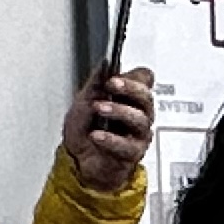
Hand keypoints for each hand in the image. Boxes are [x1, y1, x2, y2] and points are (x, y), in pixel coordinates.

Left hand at [63, 65, 155, 192]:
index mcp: (128, 99)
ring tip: (99, 108)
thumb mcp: (84, 101)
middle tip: (112, 85)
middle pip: (146, 97)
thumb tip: (105, 64)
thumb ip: (96, 83)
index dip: (134, 76)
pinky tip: (97, 135)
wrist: (77, 160)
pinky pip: (127, 145)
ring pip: (139, 119)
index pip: (144, 81)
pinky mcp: (132, 153)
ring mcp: (137, 134)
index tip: (114, 75)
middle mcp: (138, 115)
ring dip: (118, 111)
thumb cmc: (85, 131)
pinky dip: (110, 139)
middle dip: (130, 88)